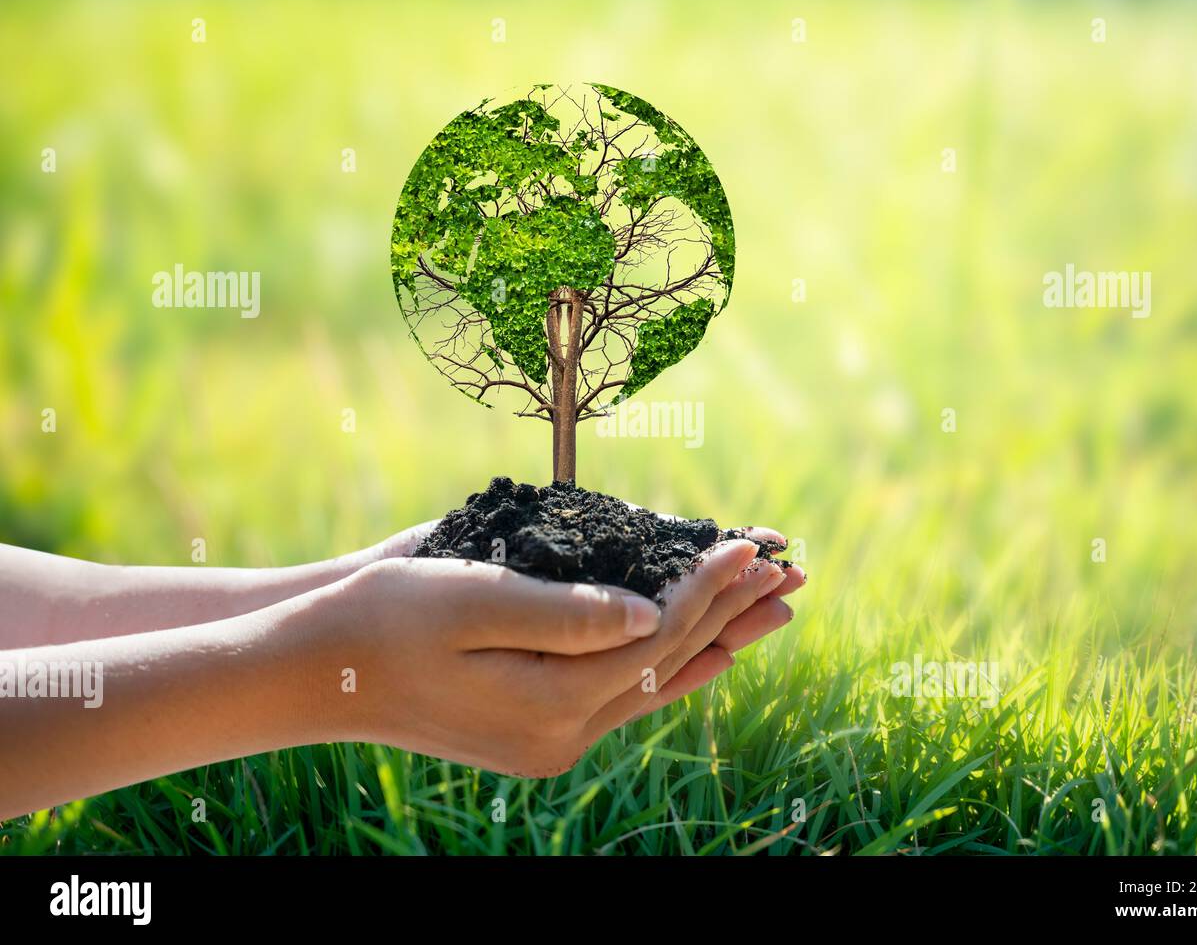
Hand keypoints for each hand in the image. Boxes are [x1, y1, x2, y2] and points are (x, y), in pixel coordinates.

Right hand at [323, 536, 805, 776]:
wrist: (318, 668)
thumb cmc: (383, 617)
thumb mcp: (470, 599)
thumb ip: (567, 611)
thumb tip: (654, 613)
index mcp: (548, 705)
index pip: (656, 637)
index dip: (707, 587)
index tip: (752, 543)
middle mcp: (560, 735)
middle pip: (671, 662)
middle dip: (733, 611)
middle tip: (793, 570)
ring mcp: (551, 738)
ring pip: (656, 681)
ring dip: (717, 638)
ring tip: (775, 608)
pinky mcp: (538, 726)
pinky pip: (625, 692)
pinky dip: (671, 662)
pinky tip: (705, 650)